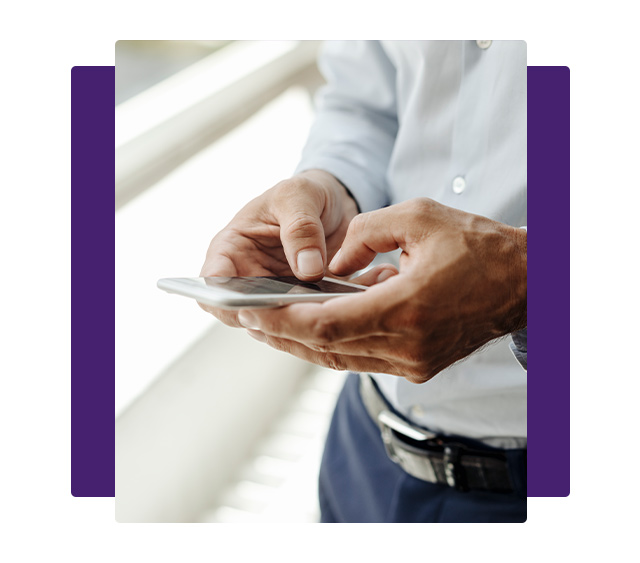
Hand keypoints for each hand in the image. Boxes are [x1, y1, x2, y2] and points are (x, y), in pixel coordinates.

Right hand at [199, 169, 359, 325]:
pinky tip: (344, 304)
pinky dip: (325, 318)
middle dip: (268, 318)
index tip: (250, 303)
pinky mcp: (305, 304)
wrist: (334, 203)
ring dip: (300, 322)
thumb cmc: (303, 194)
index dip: (222, 300)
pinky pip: (310, 322)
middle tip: (298, 310)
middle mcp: (249, 278)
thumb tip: (307, 270)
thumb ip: (301, 227)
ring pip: (279, 324)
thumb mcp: (299, 195)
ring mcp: (277, 295)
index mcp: (232, 249)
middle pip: (244, 314)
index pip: (211, 285)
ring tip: (326, 305)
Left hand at [237, 198, 526, 383]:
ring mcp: (413, 363)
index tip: (251, 312)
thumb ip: (363, 235)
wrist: (523, 284)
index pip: (326, 325)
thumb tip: (328, 262)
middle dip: (283, 333)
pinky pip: (362, 357)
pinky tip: (312, 326)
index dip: (283, 320)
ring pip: (341, 358)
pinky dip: (332, 343)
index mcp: (406, 309)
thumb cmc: (476, 246)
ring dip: (303, 343)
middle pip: (325, 348)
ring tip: (270, 324)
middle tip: (248, 319)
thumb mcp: (417, 217)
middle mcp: (407, 347)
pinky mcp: (418, 366)